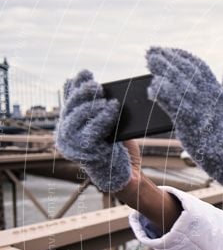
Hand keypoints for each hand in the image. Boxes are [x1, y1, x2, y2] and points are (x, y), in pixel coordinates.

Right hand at [54, 70, 131, 192]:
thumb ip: (104, 112)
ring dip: (92, 104)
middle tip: (97, 85)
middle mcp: (67, 137)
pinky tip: (112, 107)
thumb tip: (105, 91)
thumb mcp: (112, 128)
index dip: (75, 87)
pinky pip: (92, 128)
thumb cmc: (121, 152)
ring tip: (106, 97)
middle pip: (71, 108)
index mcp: (70, 129)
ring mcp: (74, 146)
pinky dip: (103, 115)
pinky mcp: (86, 152)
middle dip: (83, 93)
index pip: (69, 104)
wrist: (129, 176)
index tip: (85, 73)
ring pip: (78, 117)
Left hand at [145, 47, 222, 191]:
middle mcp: (210, 99)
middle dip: (169, 59)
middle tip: (151, 51)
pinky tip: (152, 88)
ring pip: (180, 86)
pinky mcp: (192, 126)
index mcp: (219, 93)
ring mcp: (201, 112)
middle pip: (187, 72)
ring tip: (150, 61)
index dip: (183, 56)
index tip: (168, 50)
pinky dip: (163, 95)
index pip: (200, 68)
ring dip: (163, 71)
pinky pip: (175, 107)